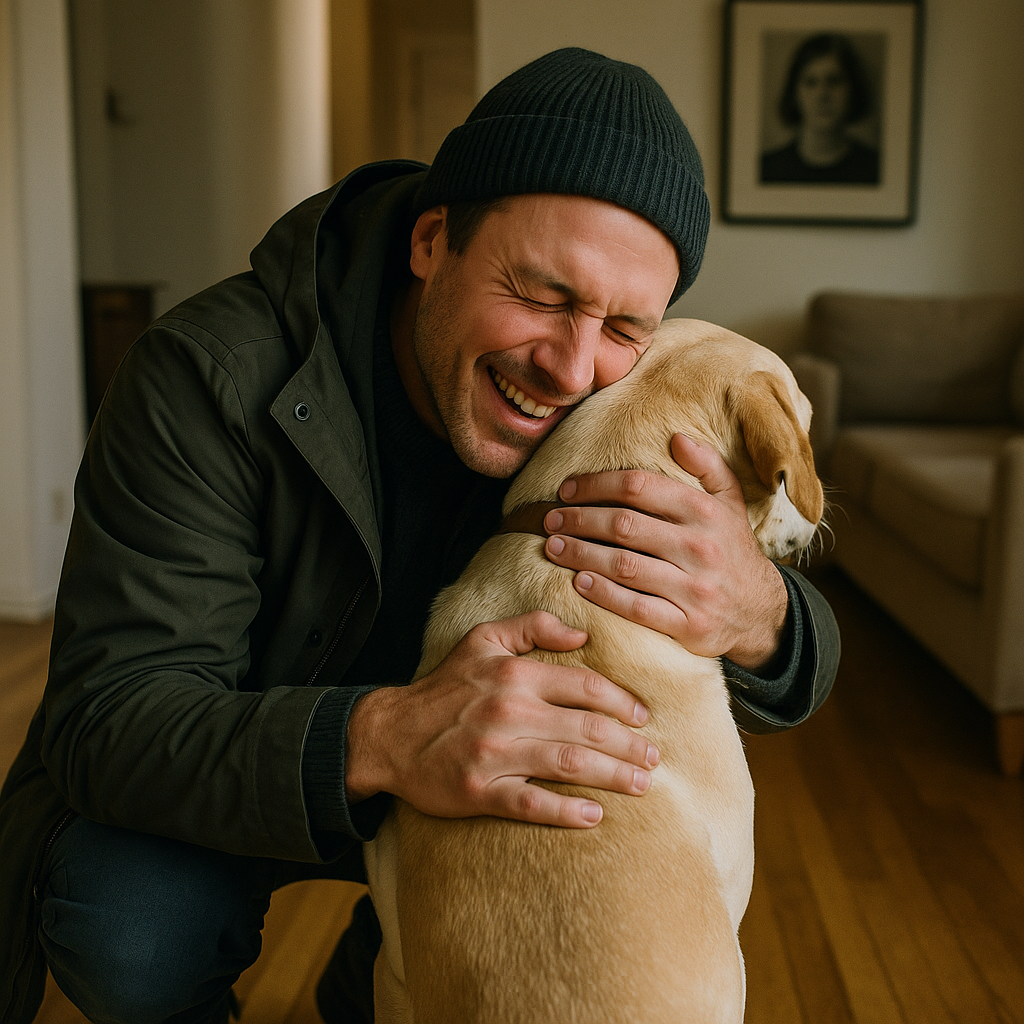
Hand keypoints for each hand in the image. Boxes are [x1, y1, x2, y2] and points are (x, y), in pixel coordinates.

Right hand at [345, 611, 658, 827]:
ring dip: (612, 775)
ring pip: (568, 764)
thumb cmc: (444, 687)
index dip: (620, 702)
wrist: (390, 734)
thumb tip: (581, 636)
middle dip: (628, 745)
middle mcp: (508, 712)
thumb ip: (532, 626)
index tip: (642, 717)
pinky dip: (566, 811)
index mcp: (514, 675)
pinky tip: (594, 815)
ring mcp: (495, 754)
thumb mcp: (482, 640)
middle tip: (653, 758)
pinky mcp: (480, 791)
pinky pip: (532, 804)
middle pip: (586, 729)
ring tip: (641, 784)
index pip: (583, 686)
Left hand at [542, 434, 787, 670]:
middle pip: (624, 525)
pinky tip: (579, 582)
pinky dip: (604, 594)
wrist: (763, 613)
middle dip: (580, 520)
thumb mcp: (730, 504)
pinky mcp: (689, 625)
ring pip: (625, 565)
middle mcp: (699, 546)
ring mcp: (694, 588)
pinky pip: (637, 608)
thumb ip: (708, 467)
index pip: (639, 487)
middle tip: (550, 520)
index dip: (596, 485)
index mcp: (705, 512)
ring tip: (554, 548)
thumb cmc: (732, 551)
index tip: (567, 490)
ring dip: (582, 555)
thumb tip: (677, 437)